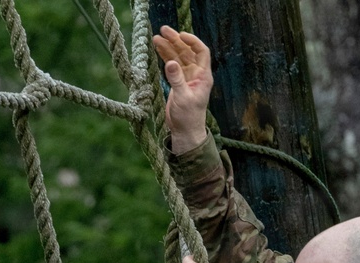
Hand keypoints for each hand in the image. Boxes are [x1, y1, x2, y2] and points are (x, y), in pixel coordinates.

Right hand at [152, 26, 211, 152]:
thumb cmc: (188, 118)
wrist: (184, 133)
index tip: (180, 35)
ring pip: (178, 57)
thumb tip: (171, 62)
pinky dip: (165, 57)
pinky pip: (172, 65)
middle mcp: (196, 75)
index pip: (201, 52)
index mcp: (203, 77)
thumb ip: (176, 80)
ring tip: (156, 38)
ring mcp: (187, 78)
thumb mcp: (182, 98)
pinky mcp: (178, 83)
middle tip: (163, 30)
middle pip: (187, 51)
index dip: (192, 41)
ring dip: (168, 47)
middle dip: (175, 41)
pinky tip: (157, 49)